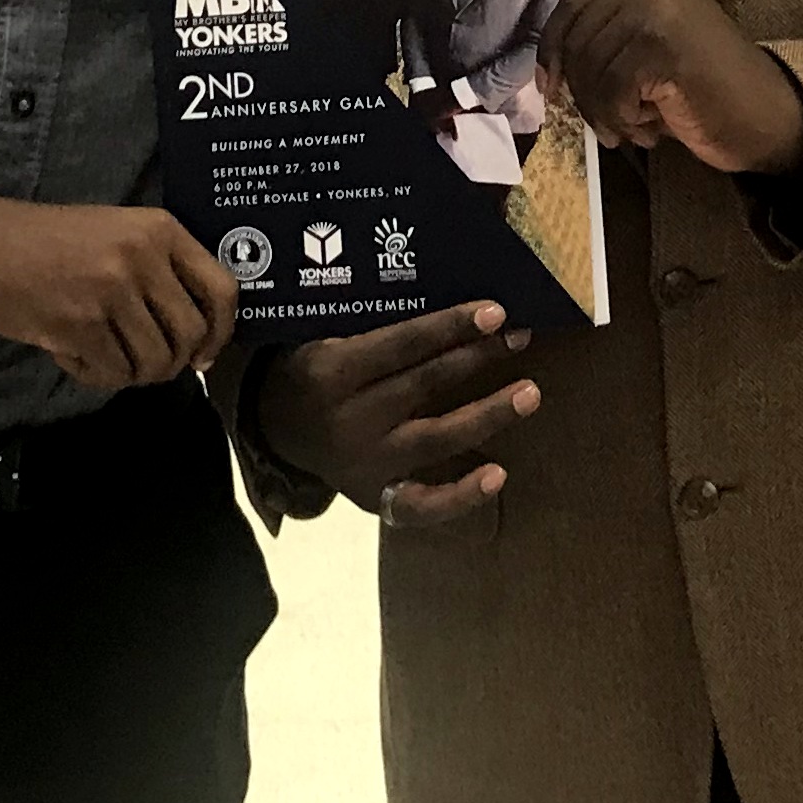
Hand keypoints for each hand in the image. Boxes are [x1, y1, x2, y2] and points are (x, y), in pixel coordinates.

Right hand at [0, 190, 234, 390]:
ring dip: (133, 372)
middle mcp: (142, 256)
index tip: (204, 353)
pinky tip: (75, 356)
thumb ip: (160, 272)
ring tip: (105, 356)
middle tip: (144, 364)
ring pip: (155, 361)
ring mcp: (111, 290)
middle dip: (173, 362)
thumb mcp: (117, 233)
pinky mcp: (78, 323)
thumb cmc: (48, 241)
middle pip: (190, 335)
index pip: (223, 289)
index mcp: (160, 230)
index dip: (222, 332)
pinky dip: (98, 375)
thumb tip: (201, 340)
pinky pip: (113, 371)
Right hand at [254, 301, 540, 527]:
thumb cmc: (314, 367)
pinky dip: (461, 495)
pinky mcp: (374, 497)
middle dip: (476, 359)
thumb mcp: (324, 334)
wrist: (274, 426)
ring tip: (529, 392)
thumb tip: (446, 298)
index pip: (401, 345)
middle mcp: (349, 420)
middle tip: (520, 336)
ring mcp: (363, 463)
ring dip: (487, 415)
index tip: (495, 312)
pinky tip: (498, 474)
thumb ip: (373, 323)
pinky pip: (422, 504)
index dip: (450, 327)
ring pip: (434, 438)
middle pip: (424, 385)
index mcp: (333, 371)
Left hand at [539, 0, 802, 174]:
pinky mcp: (662, 44)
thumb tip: (547, 67)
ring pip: (590, 69)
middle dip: (584, 92)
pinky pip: (610, 92)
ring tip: (639, 123)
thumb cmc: (703, 84)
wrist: (765, 113)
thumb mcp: (646, 41)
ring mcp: (656, 6)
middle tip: (613, 122)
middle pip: (577, 40)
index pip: (572, 4)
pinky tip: (653, 128)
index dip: (552, 49)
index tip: (550, 87)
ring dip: (606, 111)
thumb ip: (603, 35)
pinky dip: (623, 120)